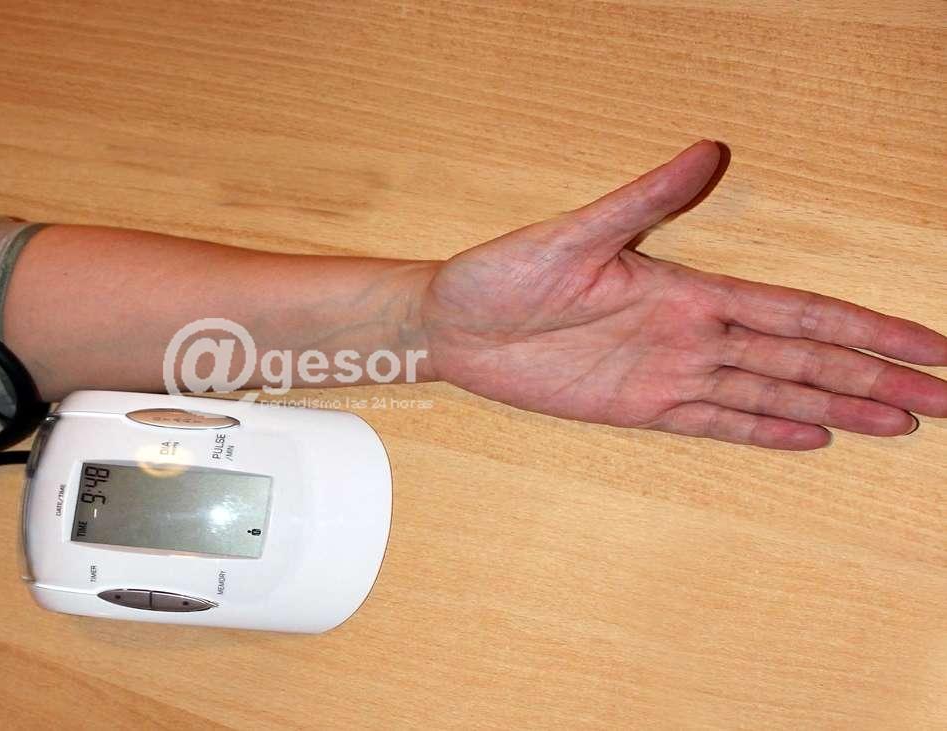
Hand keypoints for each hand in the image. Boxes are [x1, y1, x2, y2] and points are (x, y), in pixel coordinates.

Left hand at [421, 141, 946, 448]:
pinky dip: (764, 431)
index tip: (928, 347)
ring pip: (771, 395)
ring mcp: (669, 373)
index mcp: (690, 291)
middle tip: (943, 402)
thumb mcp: (575, 234)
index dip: (866, 330)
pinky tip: (813, 438)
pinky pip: (715, 422)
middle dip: (876, 378)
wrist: (453, 325)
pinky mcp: (638, 407)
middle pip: (804, 361)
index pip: (799, 313)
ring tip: (901, 425)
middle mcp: (693, 334)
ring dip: (836, 408)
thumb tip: (711, 149)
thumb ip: (646, 200)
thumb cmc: (504, 273)